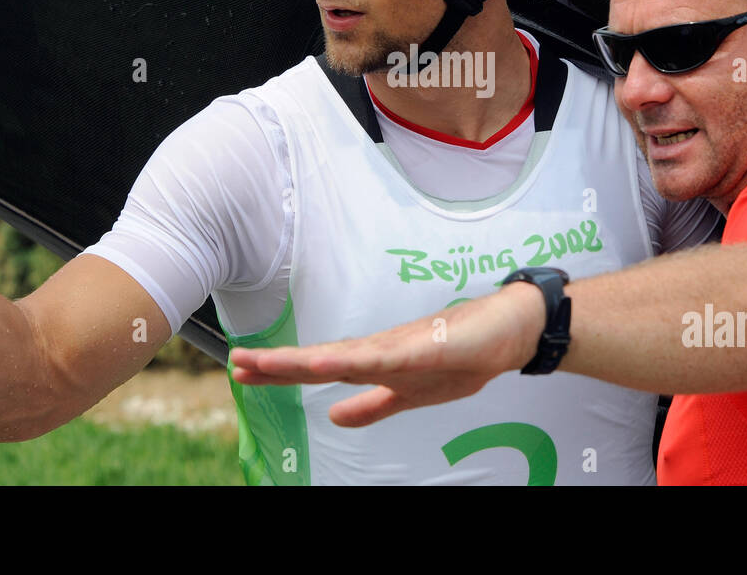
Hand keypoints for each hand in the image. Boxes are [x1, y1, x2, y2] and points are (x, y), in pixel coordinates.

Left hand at [230, 282, 546, 426]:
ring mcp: (401, 346)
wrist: (509, 330)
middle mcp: (380, 350)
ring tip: (268, 363)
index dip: (281, 371)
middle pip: (321, 357)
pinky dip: (353, 359)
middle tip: (236, 362)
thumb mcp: (411, 392)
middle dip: (278, 363)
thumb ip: (372, 405)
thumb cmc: (463, 354)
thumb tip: (333, 417)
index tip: (243, 369)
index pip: (319, 367)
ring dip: (305, 359)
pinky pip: (384, 357)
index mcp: (375, 363)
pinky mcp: (426, 346)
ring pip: (344, 354)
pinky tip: (328, 362)